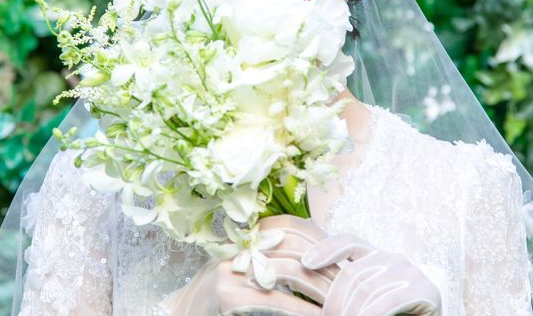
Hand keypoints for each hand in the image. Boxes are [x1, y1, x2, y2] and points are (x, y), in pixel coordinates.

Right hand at [159, 215, 333, 315]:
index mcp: (247, 238)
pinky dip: (301, 309)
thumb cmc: (218, 300)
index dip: (320, 239)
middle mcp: (240, 248)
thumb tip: (313, 260)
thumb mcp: (246, 273)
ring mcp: (233, 270)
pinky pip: (275, 299)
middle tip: (350, 282)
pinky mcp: (229, 295)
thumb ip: (272, 262)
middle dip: (326, 265)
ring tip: (341, 301)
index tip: (344, 257)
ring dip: (320, 287)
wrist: (182, 314)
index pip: (291, 226)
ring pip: (289, 270)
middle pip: (295, 246)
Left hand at [301, 233, 441, 315]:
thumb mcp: (367, 297)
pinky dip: (371, 315)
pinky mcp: (426, 290)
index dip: (326, 248)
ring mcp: (411, 272)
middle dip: (334, 300)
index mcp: (378, 256)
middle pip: (353, 272)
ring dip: (350, 312)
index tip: (306, 263)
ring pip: (367, 289)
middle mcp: (394, 258)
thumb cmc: (395, 314)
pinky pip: (388, 302)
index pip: (348, 242)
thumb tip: (317, 290)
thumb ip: (349, 288)